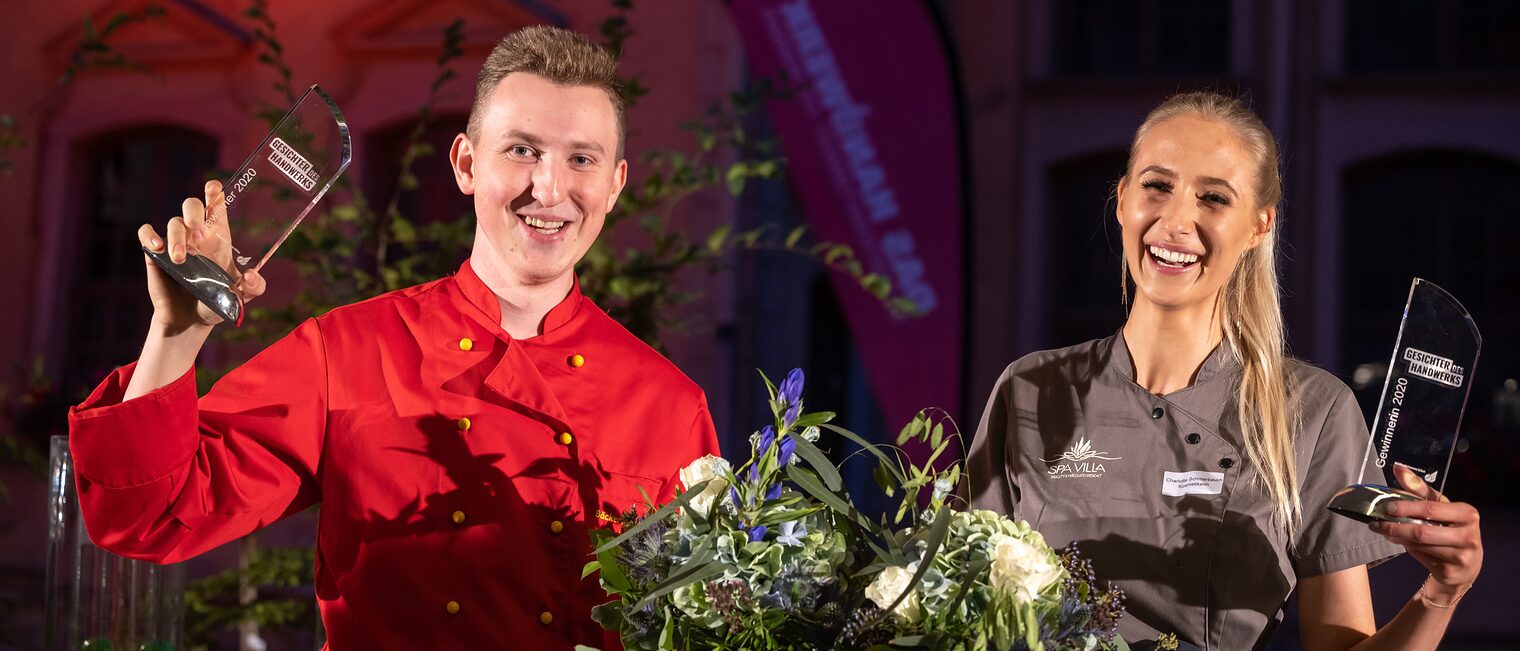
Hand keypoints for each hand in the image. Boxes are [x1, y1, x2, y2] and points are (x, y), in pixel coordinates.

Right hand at [137, 180, 265, 329]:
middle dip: (194, 212)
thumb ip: (254, 287)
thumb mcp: (241, 298)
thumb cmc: (217, 303)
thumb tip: (252, 276)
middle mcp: (195, 235)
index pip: (216, 207)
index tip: (213, 187)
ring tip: (180, 259)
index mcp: (218, 238)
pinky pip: (146, 233)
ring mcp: (175, 242)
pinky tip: (157, 247)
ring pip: (173, 222)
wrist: (191, 321)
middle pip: (192, 205)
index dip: (214, 194)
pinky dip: (149, 235)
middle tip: (198, 231)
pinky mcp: (155, 254)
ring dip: (177, 237)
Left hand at [1371, 463, 1481, 601]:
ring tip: (1387, 532)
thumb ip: (1419, 489)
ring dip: (1398, 538)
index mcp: (1467, 514)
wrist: (1466, 564)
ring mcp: (1461, 556)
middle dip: (1394, 527)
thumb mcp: (1440, 507)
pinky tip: (1404, 544)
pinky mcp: (1451, 572)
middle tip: (1376, 524)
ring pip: (1418, 545)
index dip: (1406, 507)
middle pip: (1422, 531)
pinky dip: (1408, 549)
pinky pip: (1421, 557)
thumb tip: (1398, 468)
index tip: (1387, 507)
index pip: (1431, 509)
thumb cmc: (1450, 528)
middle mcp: (1469, 535)